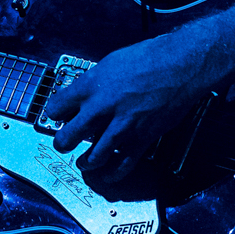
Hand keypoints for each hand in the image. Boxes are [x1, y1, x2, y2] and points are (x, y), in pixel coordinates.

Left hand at [46, 28, 215, 182]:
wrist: (180, 66)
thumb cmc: (149, 58)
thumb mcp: (110, 62)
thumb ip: (95, 82)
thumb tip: (86, 93)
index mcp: (90, 85)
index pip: (56, 107)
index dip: (54, 113)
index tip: (57, 116)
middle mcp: (101, 108)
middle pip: (68, 136)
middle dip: (62, 143)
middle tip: (63, 144)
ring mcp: (121, 126)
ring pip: (93, 157)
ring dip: (85, 162)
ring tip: (83, 163)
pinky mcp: (141, 138)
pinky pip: (122, 164)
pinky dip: (113, 173)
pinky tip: (108, 175)